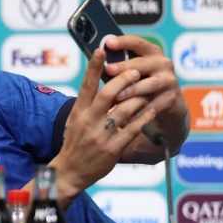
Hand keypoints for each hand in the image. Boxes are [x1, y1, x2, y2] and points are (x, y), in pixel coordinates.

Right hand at [50, 48, 156, 207]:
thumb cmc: (75, 144)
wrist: (69, 172)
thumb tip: (101, 83)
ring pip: (123, 110)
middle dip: (124, 80)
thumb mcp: (74, 122)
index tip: (101, 50)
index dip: (94, 67)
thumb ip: (87, 105)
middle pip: (107, 94)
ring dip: (139, 98)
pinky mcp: (112, 149)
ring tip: (149, 90)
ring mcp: (100, 136)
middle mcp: (87, 122)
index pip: (85, 85)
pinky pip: (133, 129)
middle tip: (136, 71)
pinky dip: (145, 117)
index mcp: (78, 113)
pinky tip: (153, 109)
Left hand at [103, 35, 188, 156]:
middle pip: (142, 63)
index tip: (107, 42)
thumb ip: (118, 65)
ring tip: (117, 96)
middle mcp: (163, 63)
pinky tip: (127, 115)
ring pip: (150, 84)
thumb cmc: (140, 83)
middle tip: (108, 69)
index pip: (137, 42)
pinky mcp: (171, 98)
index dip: (123, 41)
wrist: (166, 104)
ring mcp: (169, 80)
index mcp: (151, 52)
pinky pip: (154, 104)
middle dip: (124, 66)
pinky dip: (140, 110)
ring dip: (132, 90)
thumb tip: (95, 59)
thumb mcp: (132, 71)